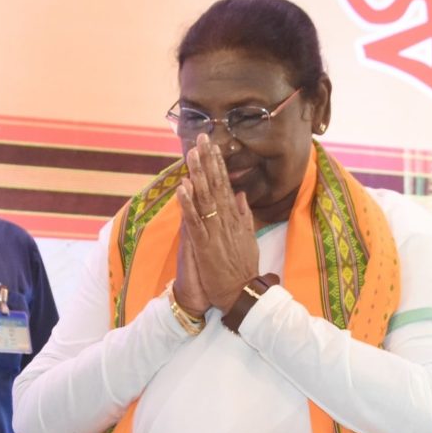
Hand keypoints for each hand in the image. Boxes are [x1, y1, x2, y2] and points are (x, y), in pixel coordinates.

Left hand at [176, 134, 258, 312]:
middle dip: (207, 161)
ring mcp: (215, 231)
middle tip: (200, 138)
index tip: (211, 145)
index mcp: (234, 218)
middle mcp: (225, 220)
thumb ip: (243, 215)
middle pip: (215, 185)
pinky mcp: (204, 244)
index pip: (224, 185)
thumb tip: (239, 194)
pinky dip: (188, 204)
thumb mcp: (248, 239)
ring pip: (205, 198)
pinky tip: (183, 188)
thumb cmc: (243, 269)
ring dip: (198, 175)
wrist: (243, 295)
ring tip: (191, 154)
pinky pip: (194, 220)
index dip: (217, 164)